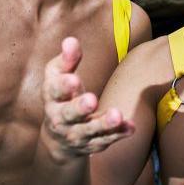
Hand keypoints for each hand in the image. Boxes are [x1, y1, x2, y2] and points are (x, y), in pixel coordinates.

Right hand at [41, 37, 135, 160]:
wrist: (58, 139)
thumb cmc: (61, 97)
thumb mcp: (58, 77)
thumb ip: (67, 60)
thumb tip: (71, 40)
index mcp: (52, 98)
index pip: (54, 91)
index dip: (63, 86)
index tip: (73, 79)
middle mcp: (61, 119)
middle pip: (69, 115)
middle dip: (79, 108)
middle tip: (92, 100)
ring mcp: (77, 134)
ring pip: (89, 131)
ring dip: (104, 124)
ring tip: (117, 115)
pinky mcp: (93, 143)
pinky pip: (106, 140)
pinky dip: (118, 134)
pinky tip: (131, 127)